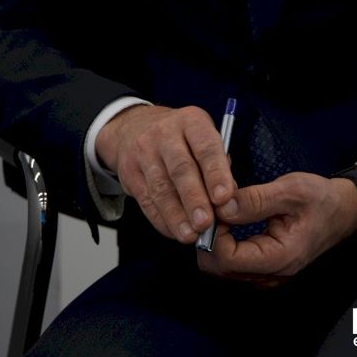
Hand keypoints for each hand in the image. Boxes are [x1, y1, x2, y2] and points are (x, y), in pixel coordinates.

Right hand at [96, 104, 235, 242]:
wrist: (135, 127)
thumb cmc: (182, 139)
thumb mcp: (204, 138)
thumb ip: (218, 167)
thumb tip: (227, 203)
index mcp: (192, 122)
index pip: (206, 147)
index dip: (216, 174)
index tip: (224, 198)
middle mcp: (165, 133)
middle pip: (181, 169)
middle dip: (194, 199)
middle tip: (206, 223)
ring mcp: (144, 152)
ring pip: (161, 188)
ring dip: (177, 215)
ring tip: (190, 235)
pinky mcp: (129, 172)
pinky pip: (146, 200)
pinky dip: (161, 220)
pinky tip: (174, 231)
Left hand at [197, 172, 356, 286]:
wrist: (343, 210)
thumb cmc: (322, 200)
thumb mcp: (290, 190)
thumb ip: (254, 200)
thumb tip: (221, 207)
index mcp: (279, 257)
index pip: (225, 259)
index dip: (212, 233)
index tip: (215, 208)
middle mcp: (271, 273)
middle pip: (217, 268)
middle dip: (209, 238)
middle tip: (213, 208)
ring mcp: (266, 274)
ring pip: (220, 268)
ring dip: (214, 240)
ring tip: (222, 212)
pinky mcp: (263, 267)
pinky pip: (230, 263)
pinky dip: (223, 243)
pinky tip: (228, 222)